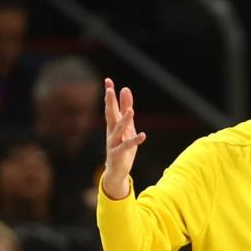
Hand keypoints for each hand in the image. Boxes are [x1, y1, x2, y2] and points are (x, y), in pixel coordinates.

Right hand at [102, 78, 145, 198]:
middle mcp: (111, 132)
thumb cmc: (121, 146)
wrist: (116, 170)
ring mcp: (113, 143)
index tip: (108, 81)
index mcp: (112, 124)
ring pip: (118, 130)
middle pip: (110, 115)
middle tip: (110, 90)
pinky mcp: (118, 154)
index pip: (110, 107)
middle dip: (110, 103)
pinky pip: (127, 146)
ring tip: (131, 111)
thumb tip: (125, 89)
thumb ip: (125, 109)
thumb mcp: (126, 126)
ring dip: (124, 120)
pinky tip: (143, 135)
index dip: (109, 94)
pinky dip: (135, 140)